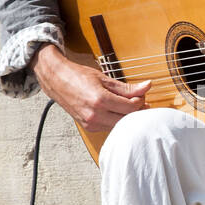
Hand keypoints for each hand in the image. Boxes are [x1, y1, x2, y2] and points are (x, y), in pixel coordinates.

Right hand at [30, 44, 151, 130]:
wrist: (57, 81)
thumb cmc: (78, 76)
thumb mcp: (105, 79)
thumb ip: (127, 87)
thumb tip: (147, 86)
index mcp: (100, 100)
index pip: (131, 107)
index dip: (140, 101)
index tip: (142, 94)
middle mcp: (95, 115)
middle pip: (127, 119)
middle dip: (137, 110)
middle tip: (140, 101)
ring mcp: (91, 123)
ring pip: (119, 126)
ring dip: (127, 117)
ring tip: (128, 105)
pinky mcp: (89, 128)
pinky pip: (110, 127)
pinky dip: (116, 120)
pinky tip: (116, 110)